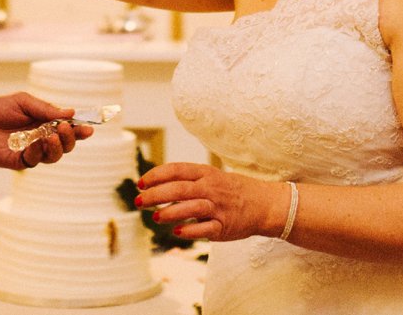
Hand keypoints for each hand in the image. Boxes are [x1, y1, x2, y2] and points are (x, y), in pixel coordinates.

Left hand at [0, 90, 91, 169]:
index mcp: (44, 123)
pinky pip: (34, 160)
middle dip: (71, 139)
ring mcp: (30, 151)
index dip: (80, 130)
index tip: (89, 128)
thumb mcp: (23, 101)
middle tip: (65, 128)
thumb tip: (70, 113)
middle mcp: (41, 138)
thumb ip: (45, 108)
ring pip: (53, 156)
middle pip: (65, 145)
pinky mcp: (18, 160)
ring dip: (57, 147)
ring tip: (53, 135)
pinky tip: (37, 143)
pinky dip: (38, 152)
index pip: (67, 128)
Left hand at [135, 162, 288, 241]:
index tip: (140, 183)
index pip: (176, 169)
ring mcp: (218, 207)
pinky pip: (205, 228)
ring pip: (192, 207)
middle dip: (156, 194)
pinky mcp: (225, 226)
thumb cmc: (231, 190)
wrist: (264, 204)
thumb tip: (156, 185)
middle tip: (138, 201)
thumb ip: (187, 180)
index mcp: (206, 173)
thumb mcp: (211, 177)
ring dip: (171, 212)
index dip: (156, 175)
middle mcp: (211, 188)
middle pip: (179, 188)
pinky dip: (190, 230)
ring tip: (155, 217)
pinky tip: (177, 231)